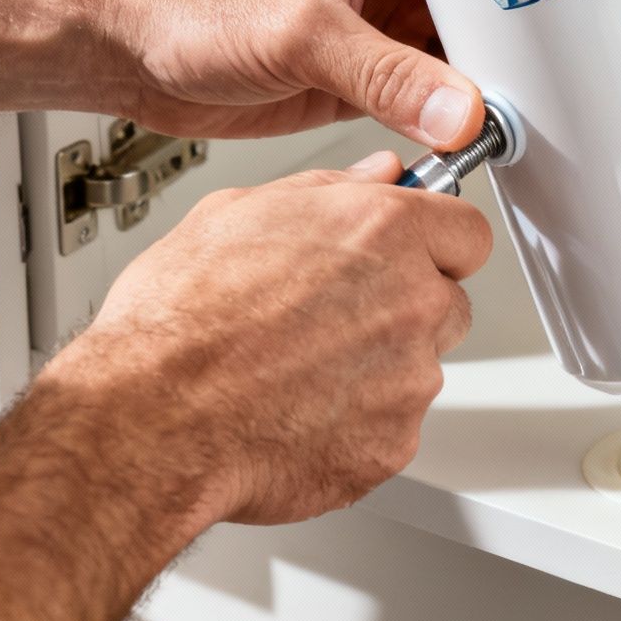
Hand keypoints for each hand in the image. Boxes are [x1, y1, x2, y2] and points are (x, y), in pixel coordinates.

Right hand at [66, 150, 490, 525]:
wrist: (153, 420)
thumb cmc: (180, 320)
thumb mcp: (237, 213)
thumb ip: (331, 188)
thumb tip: (376, 175)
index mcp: (384, 232)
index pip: (466, 231)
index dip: (436, 242)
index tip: (412, 254)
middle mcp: (411, 302)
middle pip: (449, 302)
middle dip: (406, 307)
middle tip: (334, 316)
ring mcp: (408, 380)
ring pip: (418, 368)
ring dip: (378, 369)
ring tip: (298, 368)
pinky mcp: (393, 445)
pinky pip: (392, 428)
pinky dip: (357, 425)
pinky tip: (297, 411)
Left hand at [99, 0, 620, 146]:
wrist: (125, 53)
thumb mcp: (291, 24)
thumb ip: (379, 72)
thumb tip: (461, 112)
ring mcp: (394, 22)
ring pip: (499, 39)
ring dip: (559, 60)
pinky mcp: (377, 77)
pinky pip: (457, 94)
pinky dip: (500, 113)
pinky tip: (542, 127)